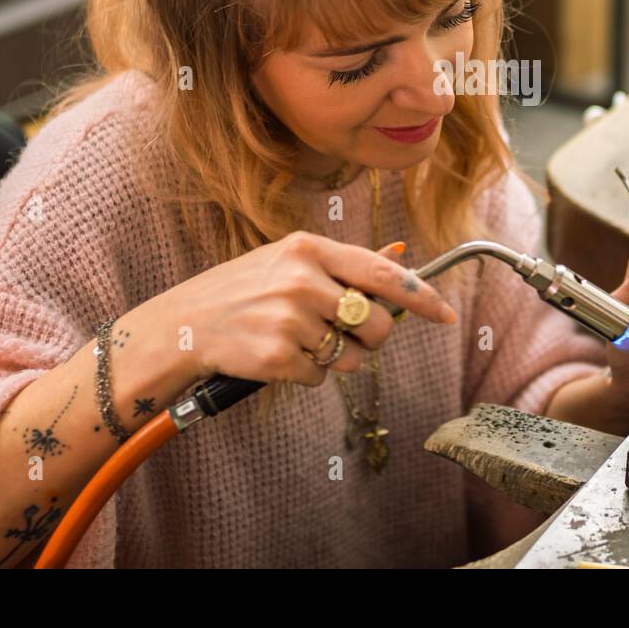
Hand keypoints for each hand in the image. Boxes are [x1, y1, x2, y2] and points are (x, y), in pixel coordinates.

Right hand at [156, 232, 456, 388]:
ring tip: (301, 341)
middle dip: (371, 339)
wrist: (182, 325)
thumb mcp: (290, 261)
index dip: (421, 296)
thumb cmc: (243, 291)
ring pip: (352, 357)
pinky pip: (321, 378)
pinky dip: (306, 374)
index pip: (383, 274)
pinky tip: (279, 356)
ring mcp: (290, 320)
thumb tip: (401, 259)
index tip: (446, 314)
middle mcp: (302, 281)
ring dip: (337, 359)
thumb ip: (345, 265)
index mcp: (309, 249)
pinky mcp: (278, 356)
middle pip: (376, 324)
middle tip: (344, 335)